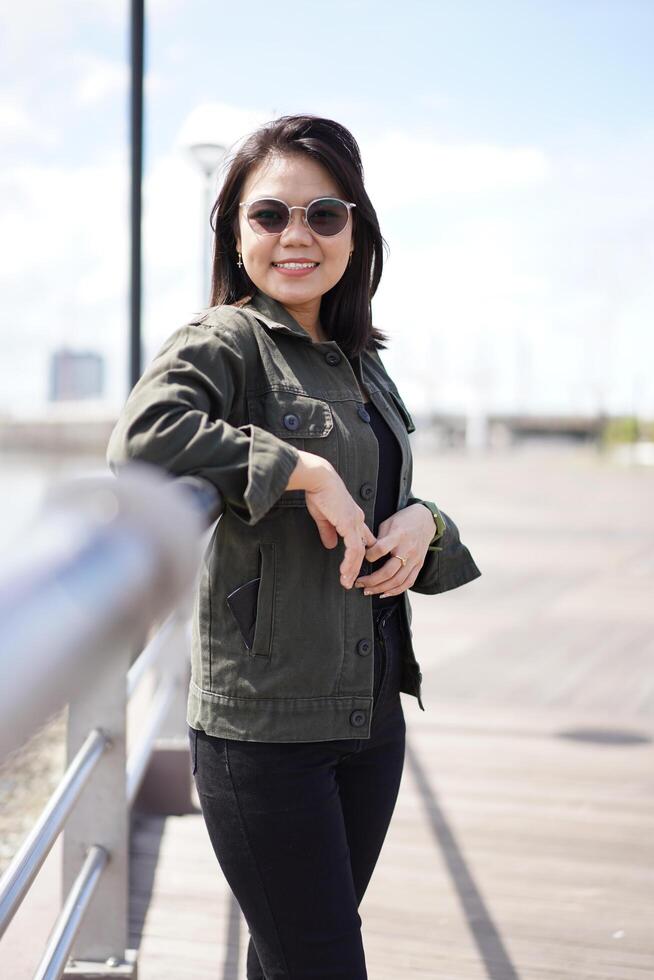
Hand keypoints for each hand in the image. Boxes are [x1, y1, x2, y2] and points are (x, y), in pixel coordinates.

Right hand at [287, 451, 376, 589]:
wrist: (318, 479)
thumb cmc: (319, 492)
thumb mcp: (323, 516)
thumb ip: (328, 531)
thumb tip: (330, 545)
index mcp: (353, 517)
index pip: (360, 538)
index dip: (358, 553)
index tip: (353, 567)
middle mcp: (358, 520)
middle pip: (362, 549)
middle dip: (356, 567)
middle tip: (350, 581)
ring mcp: (355, 523)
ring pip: (359, 552)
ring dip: (352, 569)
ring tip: (346, 582)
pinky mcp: (349, 524)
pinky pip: (353, 549)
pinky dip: (349, 562)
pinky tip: (345, 572)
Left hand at [353, 503, 434, 596]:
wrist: (426, 520)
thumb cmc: (403, 520)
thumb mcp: (388, 523)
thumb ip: (378, 538)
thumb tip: (363, 552)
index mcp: (398, 536)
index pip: (381, 549)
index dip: (368, 556)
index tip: (361, 558)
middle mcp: (407, 549)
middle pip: (388, 571)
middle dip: (371, 581)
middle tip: (359, 583)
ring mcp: (414, 559)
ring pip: (397, 581)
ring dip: (380, 589)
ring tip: (368, 591)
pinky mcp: (419, 565)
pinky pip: (408, 583)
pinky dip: (395, 591)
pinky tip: (384, 593)